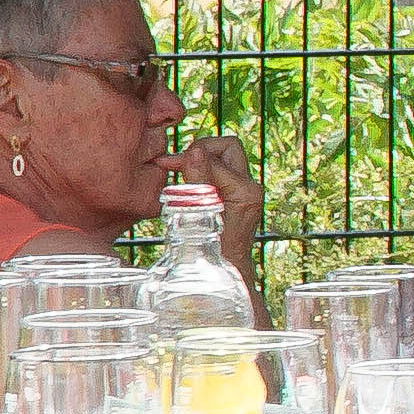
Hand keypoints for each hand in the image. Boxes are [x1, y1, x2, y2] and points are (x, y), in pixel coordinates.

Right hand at [159, 135, 265, 277]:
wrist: (228, 267)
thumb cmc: (213, 249)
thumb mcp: (200, 215)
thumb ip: (198, 183)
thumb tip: (194, 152)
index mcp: (244, 191)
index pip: (212, 158)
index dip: (186, 157)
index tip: (163, 164)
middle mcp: (250, 186)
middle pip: (227, 146)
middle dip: (200, 149)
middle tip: (176, 163)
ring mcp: (247, 189)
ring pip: (223, 156)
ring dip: (200, 159)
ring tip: (177, 172)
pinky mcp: (239, 192)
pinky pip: (220, 169)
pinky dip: (202, 169)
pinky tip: (186, 182)